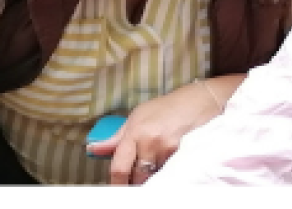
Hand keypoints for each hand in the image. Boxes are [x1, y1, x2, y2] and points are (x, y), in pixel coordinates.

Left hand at [85, 74, 239, 184]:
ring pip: (154, 177)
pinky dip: (167, 171)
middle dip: (136, 180)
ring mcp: (167, 150)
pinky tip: (168, 160)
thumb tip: (94, 149)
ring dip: (153, 175)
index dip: (116, 184)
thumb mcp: (137, 117)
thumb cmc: (165, 108)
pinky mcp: (183, 155)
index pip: (119, 168)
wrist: (197, 101)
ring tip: (156, 160)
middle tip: (138, 174)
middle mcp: (149, 142)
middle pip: (137, 178)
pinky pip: (170, 172)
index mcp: (134, 133)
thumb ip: (116, 138)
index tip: (116, 189)